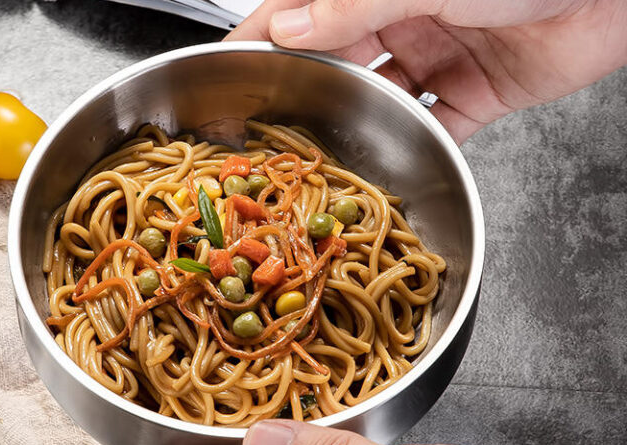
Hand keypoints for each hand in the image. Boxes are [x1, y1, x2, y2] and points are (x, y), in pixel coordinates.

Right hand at [226, 0, 626, 142]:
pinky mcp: (477, 92)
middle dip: (309, 91)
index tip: (228, 66)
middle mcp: (405, 18)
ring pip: (383, 99)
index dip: (263, 38)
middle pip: (339, 61)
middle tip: (273, 126)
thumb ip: (354, 8)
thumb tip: (287, 28)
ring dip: (361, 125)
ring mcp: (439, 56)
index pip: (305, 12)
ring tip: (327, 154)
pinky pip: (438, 127)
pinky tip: (396, 167)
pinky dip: (420, 148)